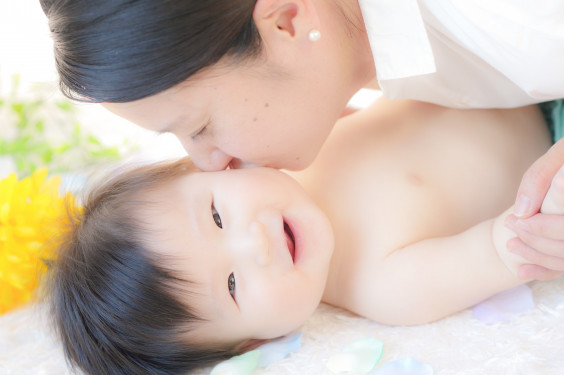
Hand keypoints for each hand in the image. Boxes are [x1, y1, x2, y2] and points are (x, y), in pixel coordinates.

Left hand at [507, 139, 563, 279]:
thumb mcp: (559, 154)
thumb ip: (539, 178)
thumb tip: (522, 211)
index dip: (540, 227)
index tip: (514, 219)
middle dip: (534, 239)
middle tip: (510, 225)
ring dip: (536, 256)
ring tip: (511, 245)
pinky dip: (544, 271)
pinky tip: (521, 271)